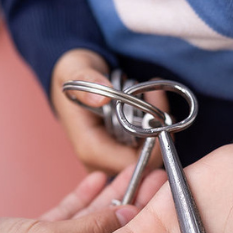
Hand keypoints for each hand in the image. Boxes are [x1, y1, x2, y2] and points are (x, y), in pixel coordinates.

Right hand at [0, 165, 164, 232]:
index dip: (151, 232)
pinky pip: (66, 219)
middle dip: (135, 209)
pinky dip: (81, 200)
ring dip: (111, 199)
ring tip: (136, 167)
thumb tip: (131, 215)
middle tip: (160, 175)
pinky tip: (99, 179)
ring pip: (91, 226)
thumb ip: (91, 229)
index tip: (170, 199)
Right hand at [51, 48, 165, 174]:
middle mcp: (99, 161)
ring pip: (147, 157)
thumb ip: (87, 80)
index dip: (153, 146)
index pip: (131, 164)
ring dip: (158, 127)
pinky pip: (144, 150)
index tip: (162, 114)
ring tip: (153, 94)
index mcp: (89, 149)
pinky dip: (153, 128)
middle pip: (143, 163)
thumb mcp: (74, 68)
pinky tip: (150, 104)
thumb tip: (101, 97)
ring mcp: (109, 160)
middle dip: (159, 132)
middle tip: (157, 96)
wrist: (70, 81)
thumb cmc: (72, 75)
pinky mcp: (117, 153)